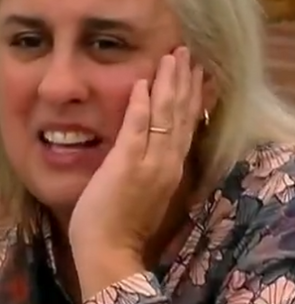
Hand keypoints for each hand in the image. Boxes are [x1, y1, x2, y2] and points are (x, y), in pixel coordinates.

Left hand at [68, 47, 203, 294]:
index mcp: (169, 169)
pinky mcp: (126, 164)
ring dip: (169, 83)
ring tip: (172, 56)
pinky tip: (143, 82)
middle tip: (186, 53)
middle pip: (181, 115)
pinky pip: (137, 128)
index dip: (191, 97)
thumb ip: (143, 165)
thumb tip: (139, 144)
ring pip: (165, 116)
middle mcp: (166, 163)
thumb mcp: (139, 189)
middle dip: (185, 81)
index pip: (185, 126)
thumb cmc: (117, 223)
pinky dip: (141, 104)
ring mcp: (149, 163)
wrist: (109, 250)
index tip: (195, 73)